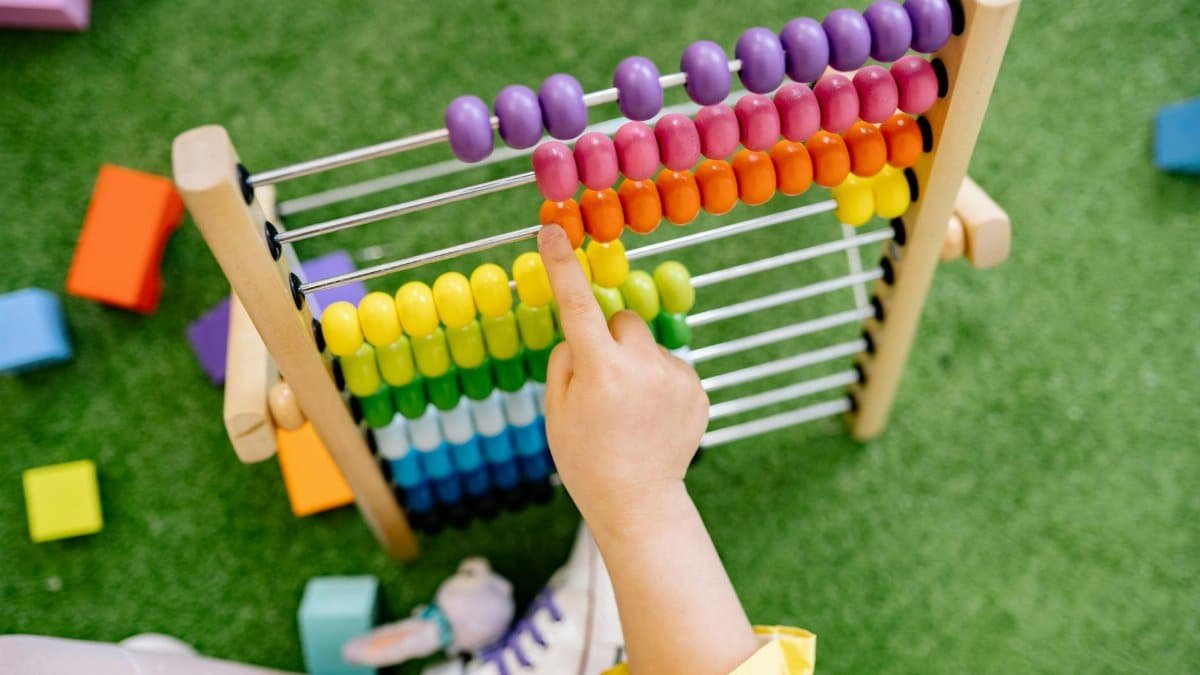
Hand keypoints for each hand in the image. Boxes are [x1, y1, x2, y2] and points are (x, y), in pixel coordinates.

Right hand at [537, 224, 708, 535]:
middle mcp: (642, 367)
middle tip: (601, 380)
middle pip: (623, 320)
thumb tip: (585, 332)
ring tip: (630, 408)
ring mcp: (675, 378)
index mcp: (600, 371)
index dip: (562, 265)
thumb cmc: (585, 458)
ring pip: (647, 344)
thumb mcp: (555, 410)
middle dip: (608, 338)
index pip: (577, 304)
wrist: (638, 502)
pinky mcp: (698, 390)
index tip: (554, 229)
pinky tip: (652, 417)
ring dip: (635, 361)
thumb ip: (566, 360)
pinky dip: (658, 381)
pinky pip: (670, 365)